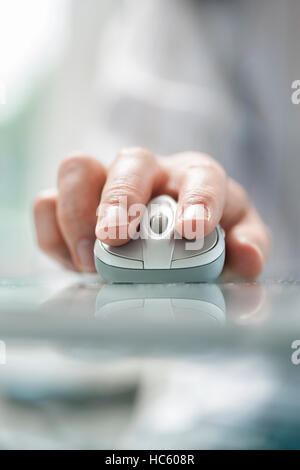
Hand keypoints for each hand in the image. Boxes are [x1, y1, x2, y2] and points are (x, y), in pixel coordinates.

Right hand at [34, 147, 270, 277]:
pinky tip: (71, 259)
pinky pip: (47, 202)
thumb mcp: (234, 248)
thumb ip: (248, 250)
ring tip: (88, 260)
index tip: (190, 231)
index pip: (202, 176)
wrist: (169, 248)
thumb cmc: (205, 242)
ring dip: (77, 213)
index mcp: (197, 180)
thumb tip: (248, 258)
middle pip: (130, 161)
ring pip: (78, 169)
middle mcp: (151, 175)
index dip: (197, 199)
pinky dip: (51, 230)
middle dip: (120, 197)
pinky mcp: (74, 205)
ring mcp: (107, 185)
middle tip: (114, 238)